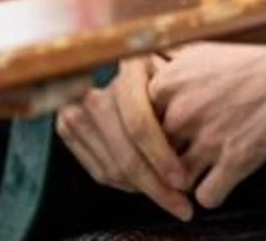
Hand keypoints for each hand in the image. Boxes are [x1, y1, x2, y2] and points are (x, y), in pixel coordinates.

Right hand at [55, 55, 193, 220]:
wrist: (114, 62)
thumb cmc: (161, 71)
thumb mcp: (174, 72)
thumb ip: (180, 99)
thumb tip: (199, 138)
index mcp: (125, 69)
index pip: (139, 124)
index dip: (161, 157)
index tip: (183, 181)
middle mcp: (92, 88)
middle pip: (125, 154)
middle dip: (156, 186)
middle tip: (182, 204)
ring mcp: (73, 109)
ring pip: (112, 169)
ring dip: (144, 189)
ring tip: (170, 198)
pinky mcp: (66, 128)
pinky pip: (99, 171)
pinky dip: (126, 185)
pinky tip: (147, 185)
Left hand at [147, 41, 265, 210]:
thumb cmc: (242, 61)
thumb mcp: (194, 53)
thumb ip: (164, 68)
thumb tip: (143, 74)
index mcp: (167, 85)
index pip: (136, 125)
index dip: (147, 135)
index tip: (157, 138)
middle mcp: (183, 113)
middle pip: (154, 154)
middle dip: (164, 161)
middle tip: (176, 161)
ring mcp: (209, 139)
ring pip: (177, 181)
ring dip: (185, 181)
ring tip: (197, 173)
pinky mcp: (236, 161)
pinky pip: (207, 196)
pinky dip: (210, 194)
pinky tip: (217, 182)